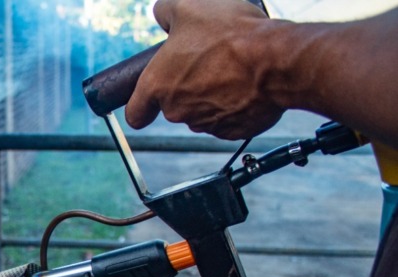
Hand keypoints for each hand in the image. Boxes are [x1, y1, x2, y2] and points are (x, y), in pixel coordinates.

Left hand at [126, 0, 285, 139]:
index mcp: (158, 85)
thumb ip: (166, 12)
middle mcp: (177, 110)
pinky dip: (234, 106)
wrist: (275, 59)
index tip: (148, 103)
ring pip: (200, 112)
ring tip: (230, 69)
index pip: (135, 113)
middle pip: (173, 106)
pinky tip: (245, 85)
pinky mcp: (232, 131)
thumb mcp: (188, 7)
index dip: (141, 107)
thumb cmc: (231, 35)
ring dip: (210, 96)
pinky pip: (227, 119)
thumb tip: (163, 16)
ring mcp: (205, 123)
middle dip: (186, 88)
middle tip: (206, 62)